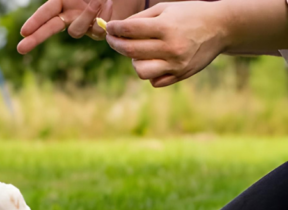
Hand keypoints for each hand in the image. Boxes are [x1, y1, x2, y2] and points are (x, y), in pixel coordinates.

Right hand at [18, 0, 112, 53]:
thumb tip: (58, 7)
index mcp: (64, 0)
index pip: (46, 12)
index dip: (35, 21)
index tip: (23, 32)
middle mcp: (70, 13)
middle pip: (49, 28)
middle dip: (35, 38)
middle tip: (21, 48)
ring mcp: (83, 24)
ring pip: (76, 31)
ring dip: (86, 17)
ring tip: (98, 1)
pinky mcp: (97, 32)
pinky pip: (96, 31)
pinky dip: (104, 17)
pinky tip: (109, 4)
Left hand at [106, 2, 229, 87]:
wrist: (221, 27)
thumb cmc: (189, 15)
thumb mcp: (167, 9)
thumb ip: (141, 18)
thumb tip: (116, 28)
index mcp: (166, 26)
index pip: (130, 29)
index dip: (114, 28)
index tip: (108, 27)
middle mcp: (171, 46)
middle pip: (130, 50)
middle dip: (115, 43)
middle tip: (112, 39)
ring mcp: (176, 63)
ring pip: (140, 70)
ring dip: (134, 61)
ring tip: (139, 52)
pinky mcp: (180, 75)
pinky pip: (154, 81)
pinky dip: (150, 72)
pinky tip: (155, 61)